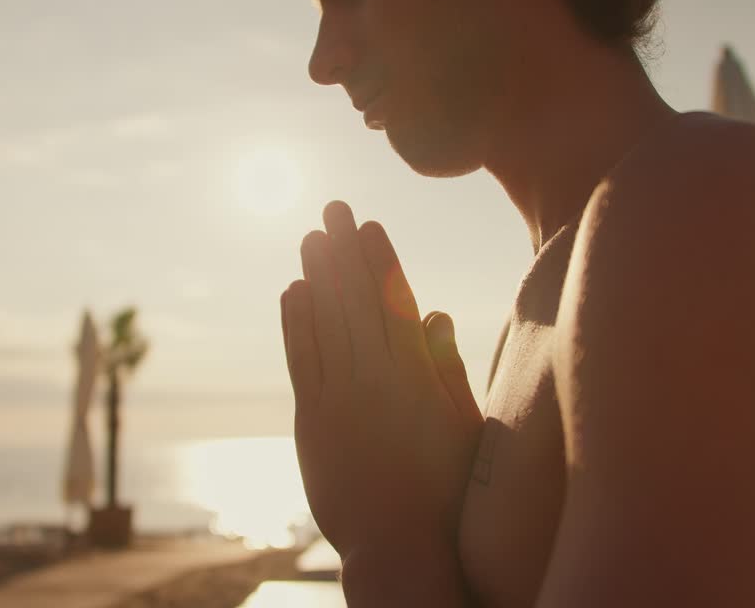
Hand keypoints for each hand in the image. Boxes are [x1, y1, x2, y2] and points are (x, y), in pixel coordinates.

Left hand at [280, 201, 482, 557]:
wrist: (400, 547)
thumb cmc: (445, 490)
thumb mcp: (463, 426)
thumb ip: (446, 366)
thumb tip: (436, 311)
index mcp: (416, 375)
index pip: (394, 302)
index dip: (380, 259)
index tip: (370, 225)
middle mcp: (374, 377)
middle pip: (354, 300)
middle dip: (343, 250)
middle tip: (333, 208)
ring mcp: (339, 397)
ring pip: (325, 322)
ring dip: (316, 275)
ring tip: (310, 237)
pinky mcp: (313, 421)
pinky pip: (301, 359)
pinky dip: (295, 323)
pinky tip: (291, 292)